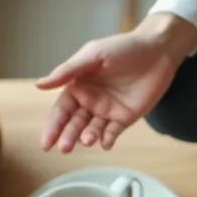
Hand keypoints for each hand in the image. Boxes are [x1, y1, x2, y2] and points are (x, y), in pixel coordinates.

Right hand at [36, 13, 196, 151]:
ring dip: (88, 137)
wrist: (158, 50)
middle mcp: (90, 101)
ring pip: (93, 129)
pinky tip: (104, 143)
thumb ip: (68, 72)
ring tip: (87, 140)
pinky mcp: (126, 116)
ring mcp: (108, 110)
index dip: (53, 126)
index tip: (46, 143)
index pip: (61, 111)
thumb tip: (39, 85)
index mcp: (78, 86)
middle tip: (64, 148)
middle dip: (68, 137)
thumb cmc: (123, 48)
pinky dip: (108, 138)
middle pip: (74, 124)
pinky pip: (113, 131)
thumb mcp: (93, 56)